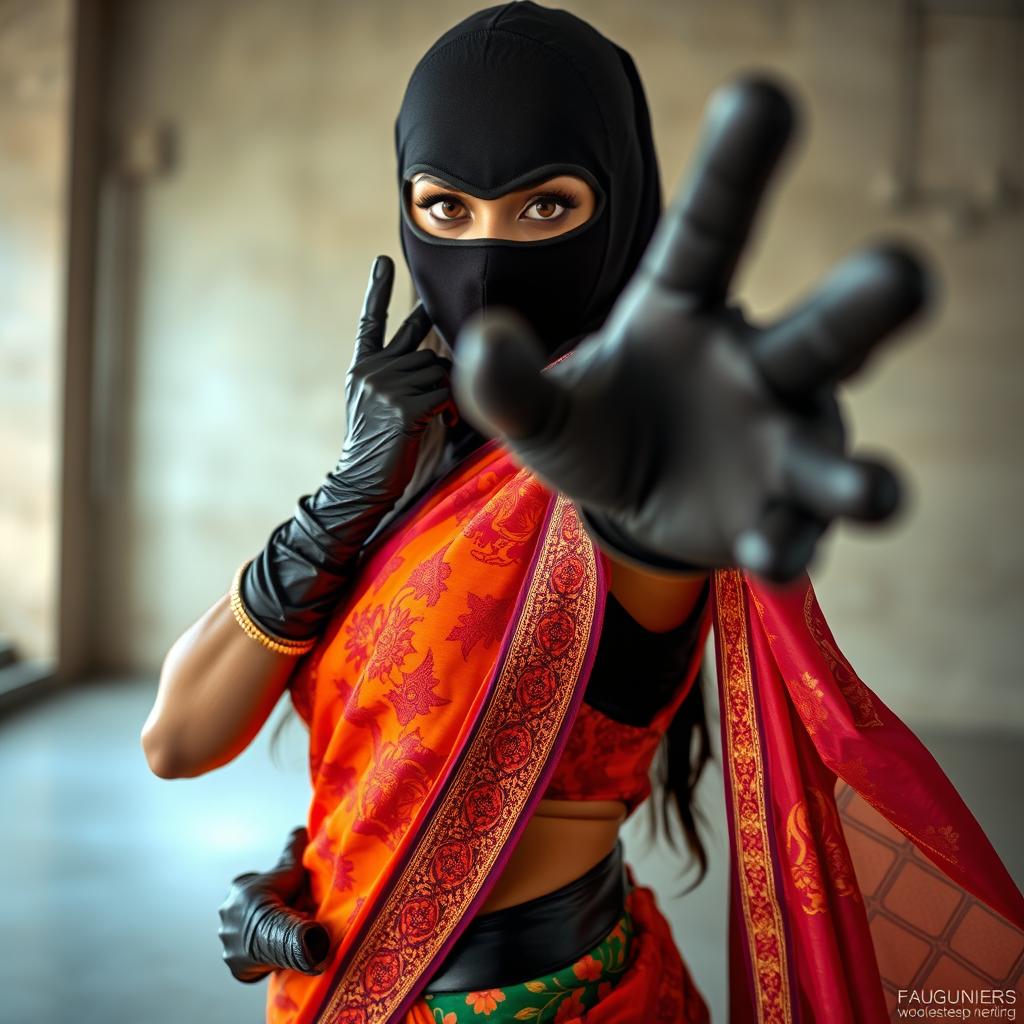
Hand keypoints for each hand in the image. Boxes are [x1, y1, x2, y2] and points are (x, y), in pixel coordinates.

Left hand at [218, 827, 330, 983]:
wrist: (275, 940)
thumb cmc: (281, 900)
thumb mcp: (291, 870)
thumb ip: (293, 848)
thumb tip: (301, 828)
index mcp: (238, 889)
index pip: (254, 886)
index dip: (273, 890)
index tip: (287, 897)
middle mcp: (227, 913)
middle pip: (250, 910)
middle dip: (264, 913)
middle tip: (287, 918)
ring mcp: (227, 939)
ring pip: (247, 933)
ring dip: (260, 935)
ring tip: (282, 938)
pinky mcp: (231, 960)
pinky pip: (246, 956)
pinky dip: (257, 955)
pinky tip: (274, 954)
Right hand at [240, 255, 453, 639]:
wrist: (362, 484)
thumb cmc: (380, 451)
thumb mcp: (379, 407)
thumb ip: (400, 378)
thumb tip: (438, 362)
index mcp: (361, 369)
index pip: (371, 322)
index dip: (378, 291)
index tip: (383, 260)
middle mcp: (370, 371)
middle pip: (426, 353)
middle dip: (440, 377)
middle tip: (437, 402)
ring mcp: (385, 386)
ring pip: (440, 373)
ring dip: (448, 397)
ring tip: (437, 420)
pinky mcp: (403, 406)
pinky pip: (446, 394)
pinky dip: (452, 410)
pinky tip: (443, 425)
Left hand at [452, 76, 930, 582]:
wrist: (634, 503)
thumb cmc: (597, 431)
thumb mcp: (542, 413)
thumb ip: (507, 382)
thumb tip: (483, 339)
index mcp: (687, 311)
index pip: (712, 234)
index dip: (735, 172)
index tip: (764, 96)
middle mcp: (756, 366)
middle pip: (818, 332)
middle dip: (863, 306)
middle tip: (905, 272)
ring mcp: (781, 443)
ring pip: (829, 452)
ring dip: (853, 473)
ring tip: (872, 491)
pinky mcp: (783, 514)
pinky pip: (795, 530)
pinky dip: (783, 545)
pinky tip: (764, 555)